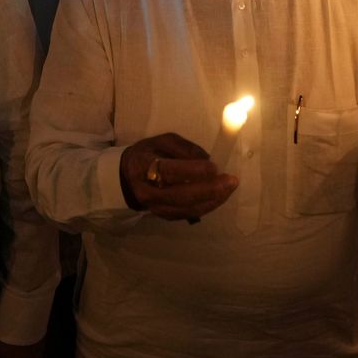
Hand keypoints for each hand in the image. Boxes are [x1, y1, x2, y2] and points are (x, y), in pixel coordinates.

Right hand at [117, 132, 236, 220]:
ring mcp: (156, 207)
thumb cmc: (148, 154)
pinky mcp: (164, 215)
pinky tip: (220, 196)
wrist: (127, 177)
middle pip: (180, 195)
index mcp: (144, 167)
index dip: (192, 171)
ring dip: (212, 200)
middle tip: (230, 181)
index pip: (169, 172)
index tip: (214, 167)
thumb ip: (184, 148)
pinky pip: (188, 214)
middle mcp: (148, 191)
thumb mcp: (162, 141)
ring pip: (187, 209)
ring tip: (229, 188)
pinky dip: (207, 206)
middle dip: (209, 190)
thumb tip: (206, 159)